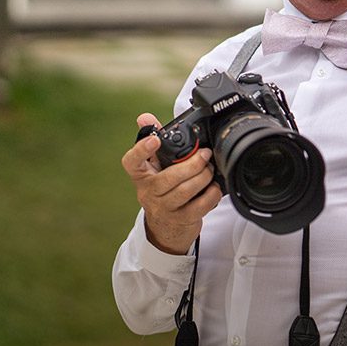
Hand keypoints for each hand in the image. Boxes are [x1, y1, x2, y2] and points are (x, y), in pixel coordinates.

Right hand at [120, 112, 222, 254]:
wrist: (166, 228)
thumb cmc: (163, 190)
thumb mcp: (157, 167)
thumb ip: (154, 141)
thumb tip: (144, 117)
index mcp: (141, 175)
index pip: (131, 162)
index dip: (142, 149)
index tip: (156, 139)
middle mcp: (148, 192)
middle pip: (168, 177)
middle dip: (192, 164)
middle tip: (205, 154)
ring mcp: (164, 208)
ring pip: (185, 191)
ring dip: (203, 177)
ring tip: (210, 169)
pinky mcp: (181, 220)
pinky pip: (199, 206)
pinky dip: (211, 194)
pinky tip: (214, 187)